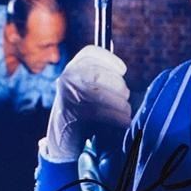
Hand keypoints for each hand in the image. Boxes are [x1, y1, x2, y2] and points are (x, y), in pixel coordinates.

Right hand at [46, 45, 131, 160]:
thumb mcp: (86, 86)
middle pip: (98, 74)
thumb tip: (116, 58)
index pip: (90, 53)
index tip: (122, 70)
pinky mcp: (72, 115)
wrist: (62, 137)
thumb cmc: (82, 108)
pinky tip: (125, 122)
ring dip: (119, 104)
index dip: (109, 59)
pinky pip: (99, 113)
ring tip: (127, 111)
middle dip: (118, 85)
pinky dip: (116, 117)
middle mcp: (67, 79)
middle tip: (125, 96)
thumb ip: (99, 73)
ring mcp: (67, 96)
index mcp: (72, 68)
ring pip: (98, 94)